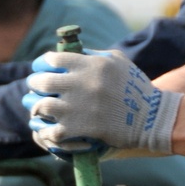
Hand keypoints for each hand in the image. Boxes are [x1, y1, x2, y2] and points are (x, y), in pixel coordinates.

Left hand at [24, 49, 180, 155]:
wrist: (151, 117)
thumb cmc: (135, 87)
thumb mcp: (118, 62)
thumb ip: (93, 56)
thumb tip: (71, 54)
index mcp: (90, 65)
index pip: (52, 60)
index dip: (41, 65)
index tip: (38, 69)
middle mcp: (82, 84)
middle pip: (42, 82)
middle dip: (34, 85)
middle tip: (33, 89)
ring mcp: (80, 108)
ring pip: (42, 106)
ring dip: (36, 108)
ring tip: (36, 109)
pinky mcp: (81, 129)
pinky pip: (52, 131)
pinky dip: (45, 131)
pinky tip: (44, 130)